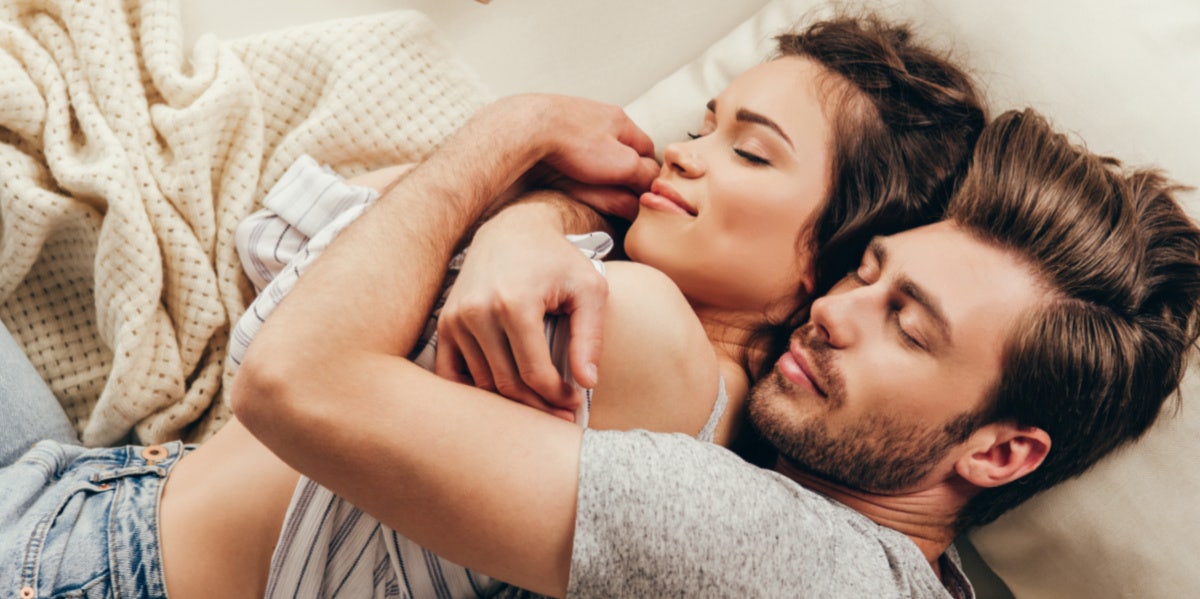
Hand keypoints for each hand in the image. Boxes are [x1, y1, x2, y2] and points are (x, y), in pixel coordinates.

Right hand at [435, 199, 607, 420]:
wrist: (511, 229)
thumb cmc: (556, 259)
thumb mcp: (588, 289)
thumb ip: (589, 336)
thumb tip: (587, 383)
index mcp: (515, 304)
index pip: (534, 373)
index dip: (557, 396)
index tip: (574, 403)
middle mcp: (478, 313)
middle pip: (507, 384)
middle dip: (537, 406)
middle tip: (559, 416)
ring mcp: (456, 319)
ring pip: (482, 383)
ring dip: (510, 403)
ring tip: (538, 406)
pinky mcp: (444, 324)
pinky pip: (452, 374)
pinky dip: (474, 392)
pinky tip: (501, 398)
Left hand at [495, 94, 659, 219]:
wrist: (529, 126)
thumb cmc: (574, 143)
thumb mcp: (621, 164)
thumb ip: (641, 174)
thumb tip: (651, 184)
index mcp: (621, 121)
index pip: (646, 148)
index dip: (647, 172)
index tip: (643, 189)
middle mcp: (600, 114)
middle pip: (623, 143)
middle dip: (625, 164)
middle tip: (620, 185)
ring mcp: (575, 116)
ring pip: (598, 142)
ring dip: (600, 159)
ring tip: (594, 176)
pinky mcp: (552, 124)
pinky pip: (573, 141)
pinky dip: (576, 154)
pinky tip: (568, 164)